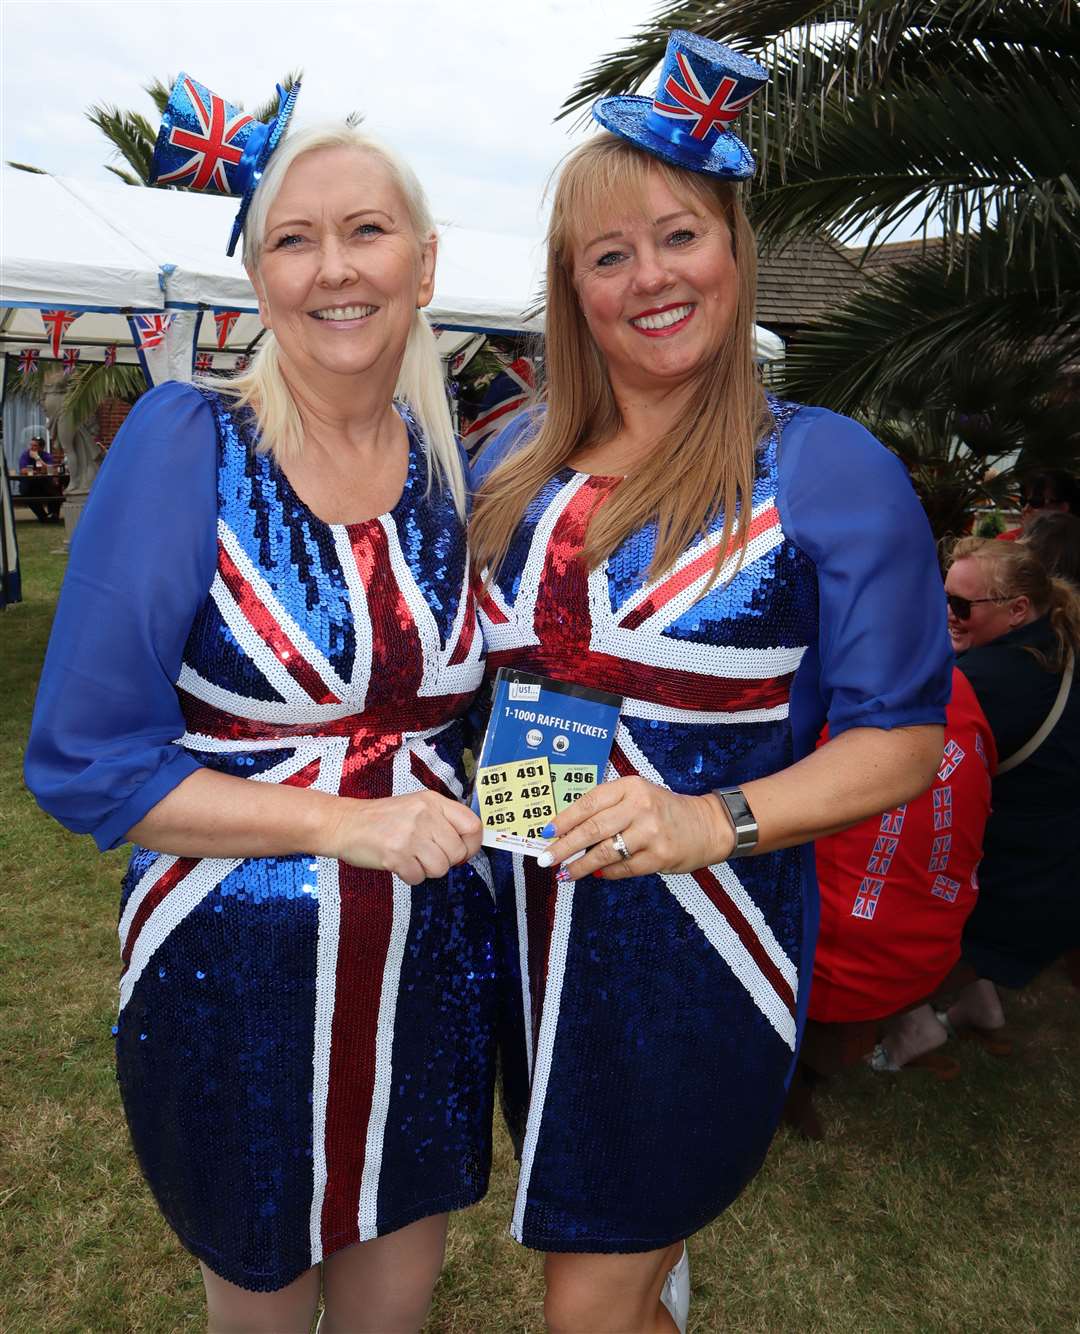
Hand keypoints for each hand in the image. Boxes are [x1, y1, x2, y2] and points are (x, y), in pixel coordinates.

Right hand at [323, 791, 482, 885]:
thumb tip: (466, 847)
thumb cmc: (382, 818)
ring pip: (440, 868)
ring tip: (412, 858)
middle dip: (446, 861)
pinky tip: (399, 864)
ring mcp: (410, 835)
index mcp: (433, 801)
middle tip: (428, 856)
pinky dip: (410, 876)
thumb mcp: (416, 806)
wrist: (344, 823)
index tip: (462, 851)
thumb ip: (442, 821)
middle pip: (457, 852)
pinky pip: (418, 878)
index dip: (472, 844)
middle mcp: (424, 815)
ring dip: (427, 870)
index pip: (472, 825)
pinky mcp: (395, 855)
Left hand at [536, 776, 732, 880]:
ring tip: (565, 873)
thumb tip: (569, 831)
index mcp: (630, 787)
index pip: (588, 803)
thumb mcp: (637, 796)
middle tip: (546, 859)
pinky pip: (623, 868)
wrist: (707, 825)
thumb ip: (607, 808)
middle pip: (592, 829)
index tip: (546, 832)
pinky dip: (607, 873)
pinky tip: (596, 875)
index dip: (564, 819)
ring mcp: (651, 832)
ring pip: (605, 852)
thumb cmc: (664, 810)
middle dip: (564, 846)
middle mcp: (640, 806)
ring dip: (581, 866)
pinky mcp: (659, 856)